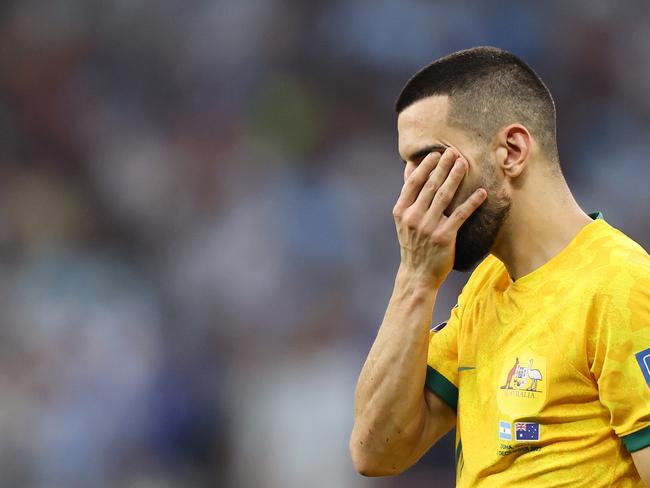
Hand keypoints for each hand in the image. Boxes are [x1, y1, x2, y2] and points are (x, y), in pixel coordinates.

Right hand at [392, 148, 486, 288]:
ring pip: (444, 196)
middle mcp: (414, 217)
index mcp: (402, 211)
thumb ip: (408, 195)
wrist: (417, 274)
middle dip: (442, 166)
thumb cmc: (413, 244)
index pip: (413, 182)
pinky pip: (460, 215)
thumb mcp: (404, 220)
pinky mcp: (444, 237)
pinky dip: (471, 202)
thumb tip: (409, 169)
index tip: (435, 154)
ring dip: (455, 177)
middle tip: (453, 151)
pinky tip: (482, 192)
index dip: (425, 166)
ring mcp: (428, 227)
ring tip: (464, 163)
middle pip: (430, 185)